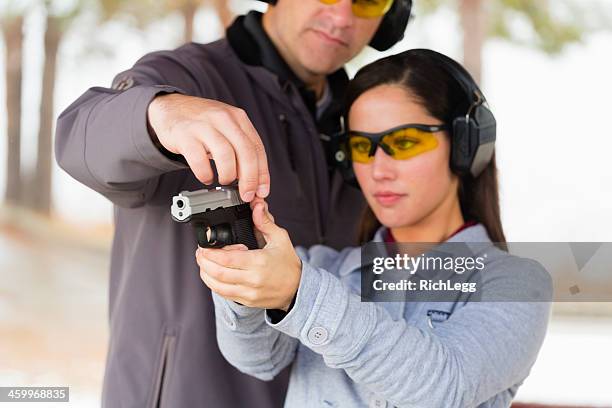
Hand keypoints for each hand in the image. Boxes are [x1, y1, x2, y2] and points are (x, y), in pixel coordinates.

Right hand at [148, 93, 269, 201]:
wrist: (170, 107)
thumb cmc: (201, 122)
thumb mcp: (226, 127)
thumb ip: (240, 148)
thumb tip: (253, 180)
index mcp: (238, 118)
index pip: (257, 148)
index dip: (262, 174)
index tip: (261, 191)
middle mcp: (223, 119)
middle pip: (245, 152)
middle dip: (249, 179)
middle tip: (246, 194)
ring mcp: (204, 125)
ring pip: (225, 155)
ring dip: (228, 175)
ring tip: (224, 181)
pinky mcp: (185, 134)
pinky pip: (199, 159)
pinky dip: (205, 174)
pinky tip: (206, 177)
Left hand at [196, 199, 301, 310]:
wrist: (297, 289)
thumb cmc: (288, 264)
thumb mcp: (280, 239)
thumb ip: (265, 222)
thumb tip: (257, 206)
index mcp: (259, 262)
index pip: (226, 259)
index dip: (211, 253)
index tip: (205, 246)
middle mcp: (252, 279)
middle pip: (217, 273)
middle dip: (203, 262)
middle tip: (200, 253)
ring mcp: (248, 293)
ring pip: (217, 286)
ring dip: (205, 274)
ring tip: (204, 263)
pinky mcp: (246, 301)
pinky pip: (224, 294)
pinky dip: (214, 284)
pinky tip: (213, 275)